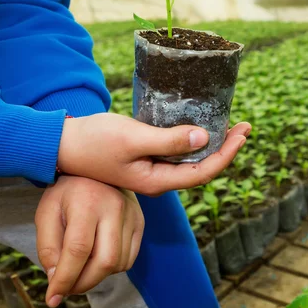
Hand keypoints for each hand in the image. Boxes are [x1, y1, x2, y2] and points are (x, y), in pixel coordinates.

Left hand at [35, 175, 143, 307]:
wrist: (96, 168)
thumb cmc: (67, 191)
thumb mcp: (46, 212)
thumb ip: (48, 246)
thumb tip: (56, 277)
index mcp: (87, 203)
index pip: (78, 250)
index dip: (65, 279)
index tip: (52, 296)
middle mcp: (115, 208)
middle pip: (105, 261)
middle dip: (84, 283)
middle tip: (67, 288)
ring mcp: (132, 215)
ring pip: (118, 263)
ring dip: (97, 276)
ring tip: (80, 269)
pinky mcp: (140, 221)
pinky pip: (129, 258)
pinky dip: (112, 267)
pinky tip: (97, 257)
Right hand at [57, 113, 249, 195]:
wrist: (63, 142)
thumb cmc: (95, 141)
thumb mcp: (133, 139)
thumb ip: (169, 141)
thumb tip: (204, 138)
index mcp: (157, 180)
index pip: (203, 173)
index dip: (227, 155)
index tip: (242, 134)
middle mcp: (159, 178)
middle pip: (202, 168)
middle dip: (226, 148)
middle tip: (244, 126)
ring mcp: (154, 168)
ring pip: (192, 160)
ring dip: (213, 143)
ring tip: (231, 126)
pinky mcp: (148, 156)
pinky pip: (179, 151)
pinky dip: (195, 139)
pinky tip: (202, 126)